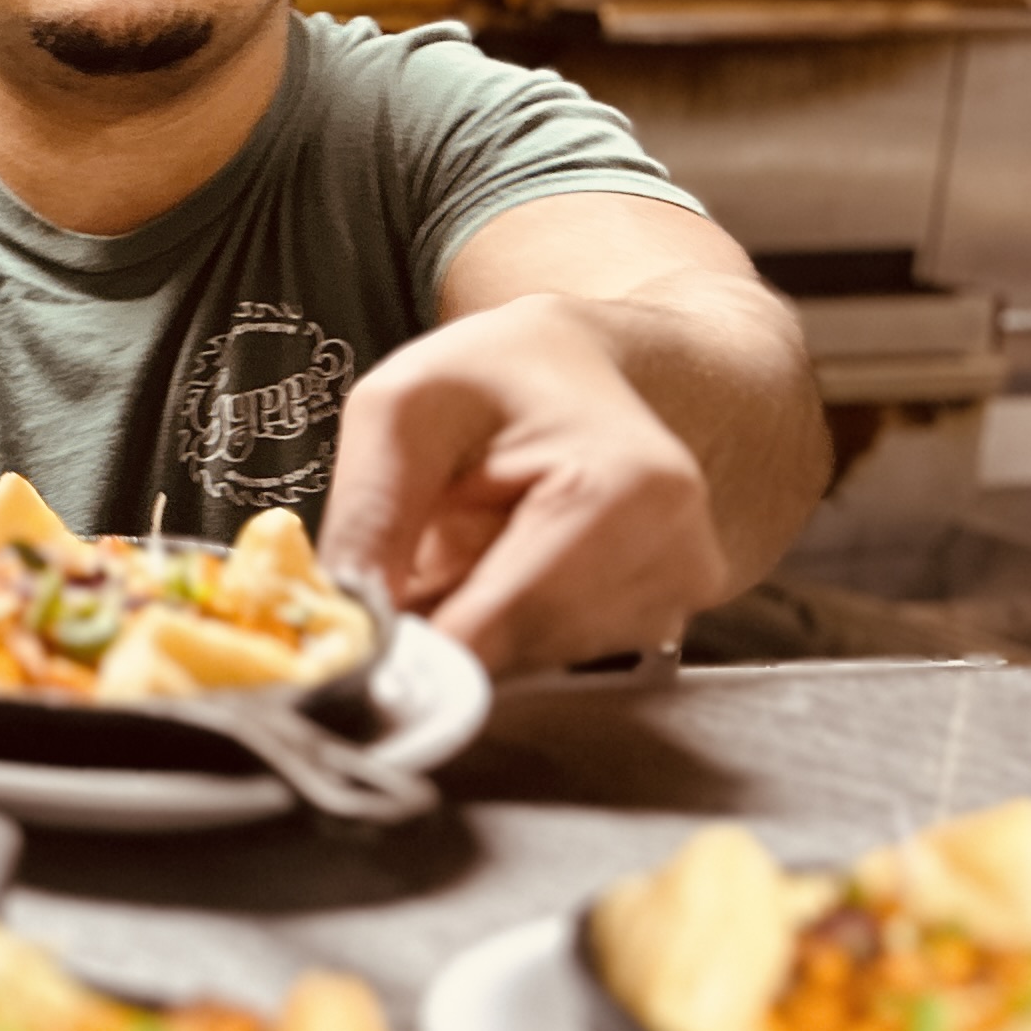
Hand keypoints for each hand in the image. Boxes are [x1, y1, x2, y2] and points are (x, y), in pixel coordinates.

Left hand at [319, 295, 729, 674]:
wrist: (577, 368)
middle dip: (442, 620)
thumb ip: (371, 511)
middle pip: (514, 652)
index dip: (416, 641)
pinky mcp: (663, 618)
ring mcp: (678, 595)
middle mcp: (676, 555)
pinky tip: (507, 559)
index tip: (360, 634)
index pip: (502, 624)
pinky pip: (551, 655)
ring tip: (472, 538)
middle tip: (416, 554)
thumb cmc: (492, 375)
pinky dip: (508, 622)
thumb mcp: (402, 406)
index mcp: (624, 491)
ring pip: (527, 662)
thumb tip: (351, 621)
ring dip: (473, 619)